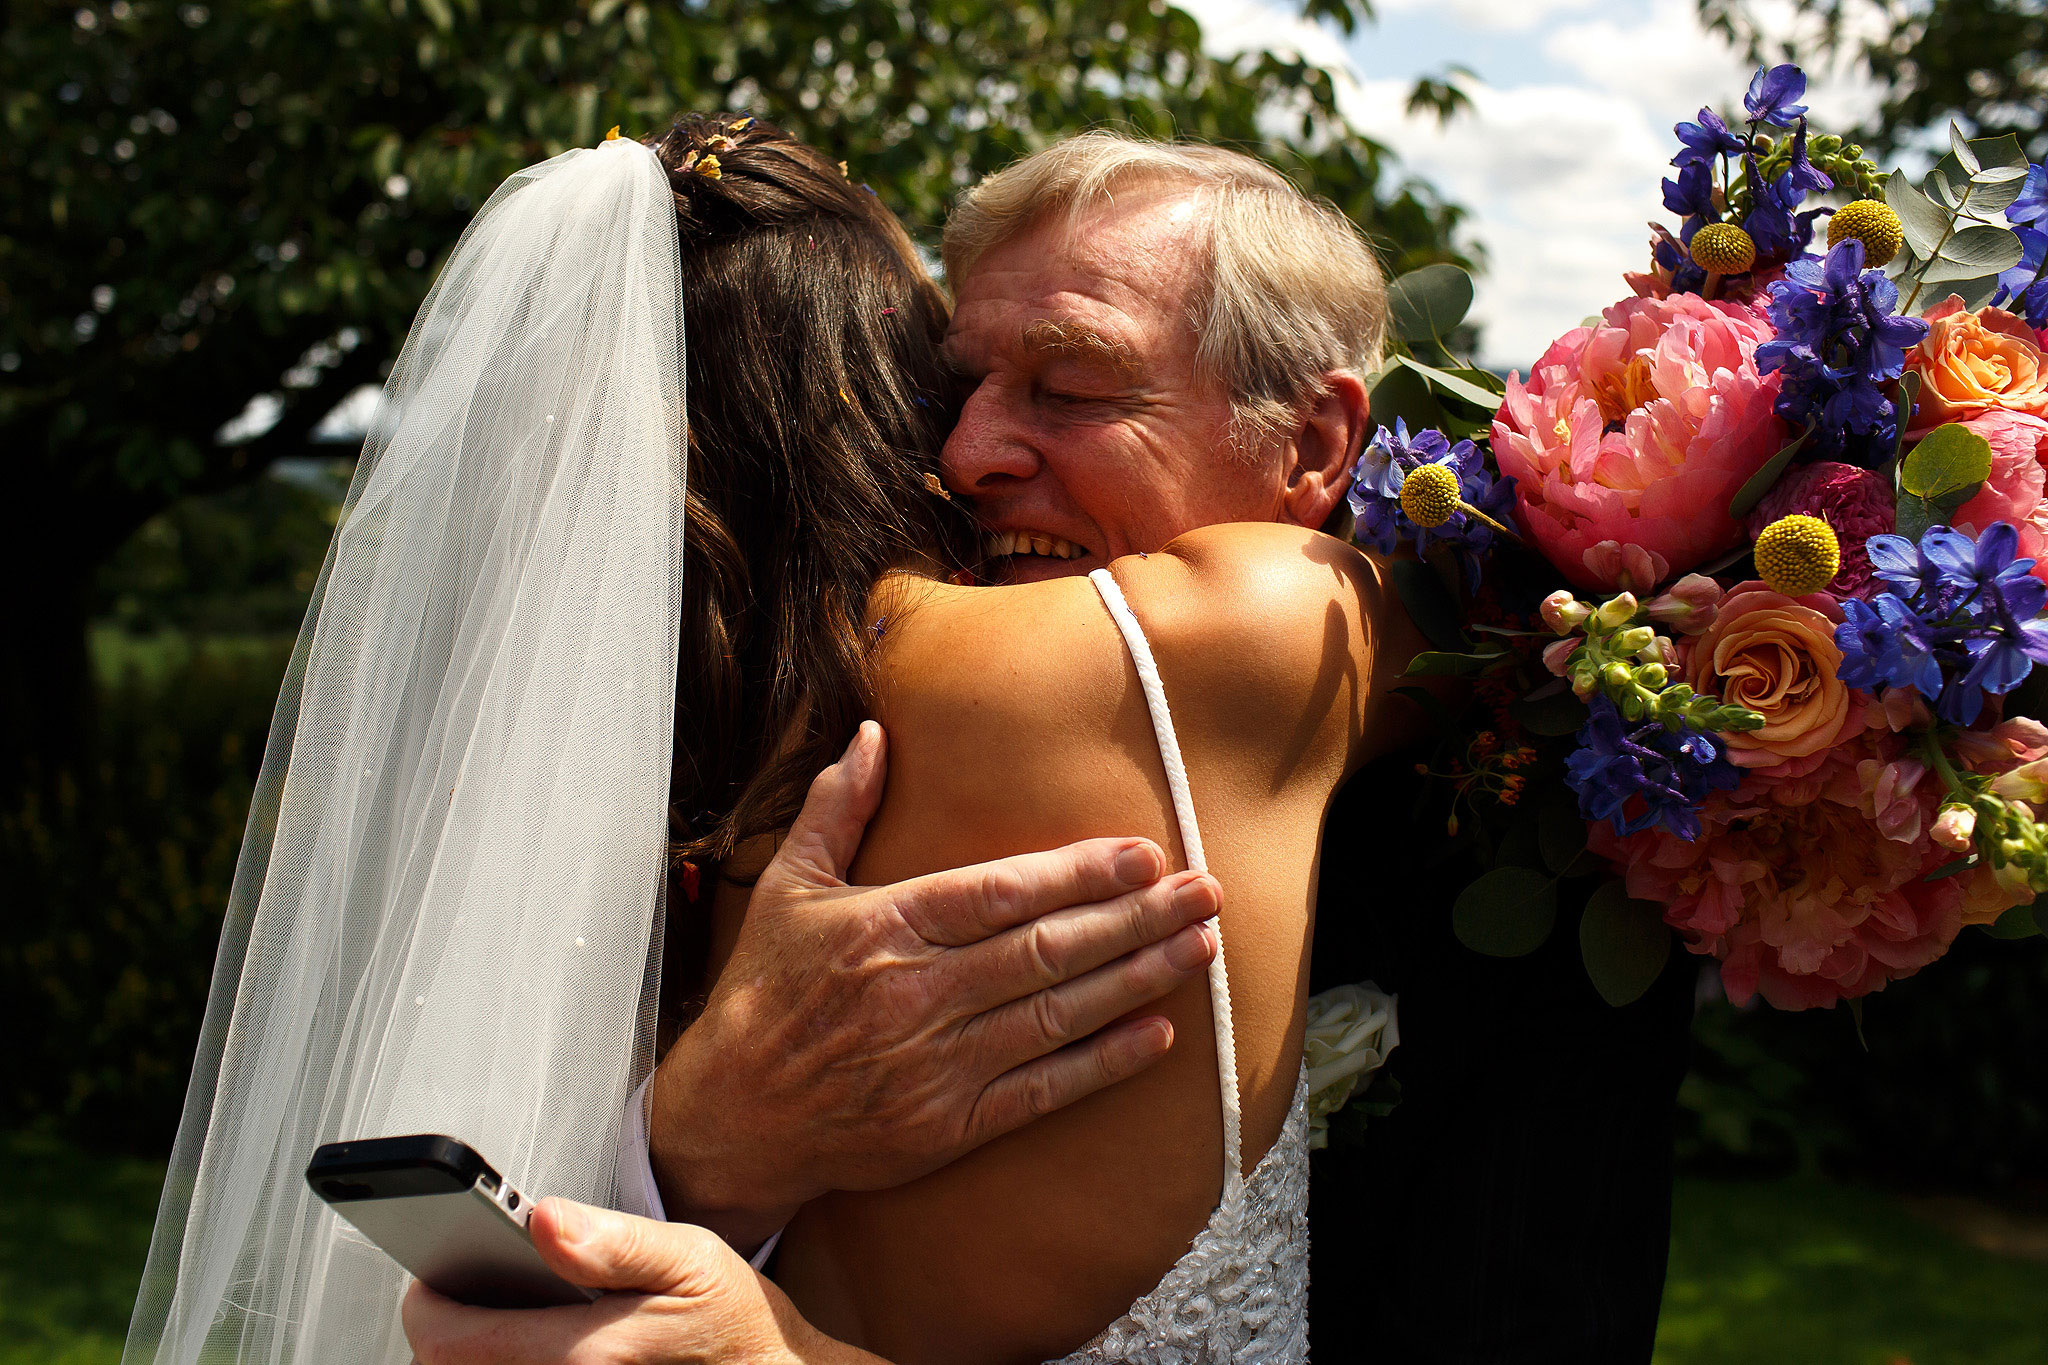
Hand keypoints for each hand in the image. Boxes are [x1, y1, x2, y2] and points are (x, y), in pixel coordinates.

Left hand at [402, 1198, 882, 1364]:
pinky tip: (536, 1338)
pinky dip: (510, 1356)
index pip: (449, 1343)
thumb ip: (611, 1242)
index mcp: (586, 1351)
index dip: (427, 1302)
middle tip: (478, 1281)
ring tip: (510, 1308)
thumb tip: (540, 1217)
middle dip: (451, 1322)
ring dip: (480, 1344)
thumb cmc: (731, 1318)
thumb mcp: (689, 1258)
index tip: (436, 1268)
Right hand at [649, 721, 1219, 1249]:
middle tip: (1205, 891)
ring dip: (1139, 979)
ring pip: (1058, 1013)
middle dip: (1136, 917)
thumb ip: (835, 808)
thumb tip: (871, 734)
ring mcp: (939, 1063)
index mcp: (887, 926)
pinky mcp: (950, 1123)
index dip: (1080, 873)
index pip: (1002, 892)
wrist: (733, 1116)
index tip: (1144, 853)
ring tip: (1201, 947)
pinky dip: (1103, 1062)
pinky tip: (1157, 1033)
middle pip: (1048, 949)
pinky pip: (1043, 1090)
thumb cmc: (765, 993)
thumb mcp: (787, 887)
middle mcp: (919, 992)